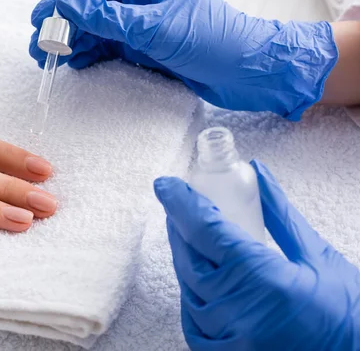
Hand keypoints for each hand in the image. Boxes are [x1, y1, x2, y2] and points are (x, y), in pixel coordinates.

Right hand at [30, 0, 338, 119]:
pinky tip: (76, 64)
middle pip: (91, 4)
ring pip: (97, 29)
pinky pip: (110, 49)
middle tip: (43, 45)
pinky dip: (91, 56)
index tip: (44, 16)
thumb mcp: (156, 28)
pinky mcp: (147, 50)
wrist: (250, 72)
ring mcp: (143, 26)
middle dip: (64, 22)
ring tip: (53, 58)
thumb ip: (110, 18)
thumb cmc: (215, 41)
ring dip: (74, 41)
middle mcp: (142, 1)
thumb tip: (70, 7)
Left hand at [154, 160, 359, 349]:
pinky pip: (193, 322)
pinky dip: (192, 296)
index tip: (165, 184)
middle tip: (179, 205)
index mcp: (264, 279)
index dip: (181, 203)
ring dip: (184, 259)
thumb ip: (280, 214)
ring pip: (187, 290)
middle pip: (189, 258)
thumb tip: (258, 173)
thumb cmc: (348, 315)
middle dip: (179, 227)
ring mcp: (229, 340)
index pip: (206, 231)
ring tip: (189, 236)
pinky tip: (200, 280)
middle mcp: (238, 311)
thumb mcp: (318, 258)